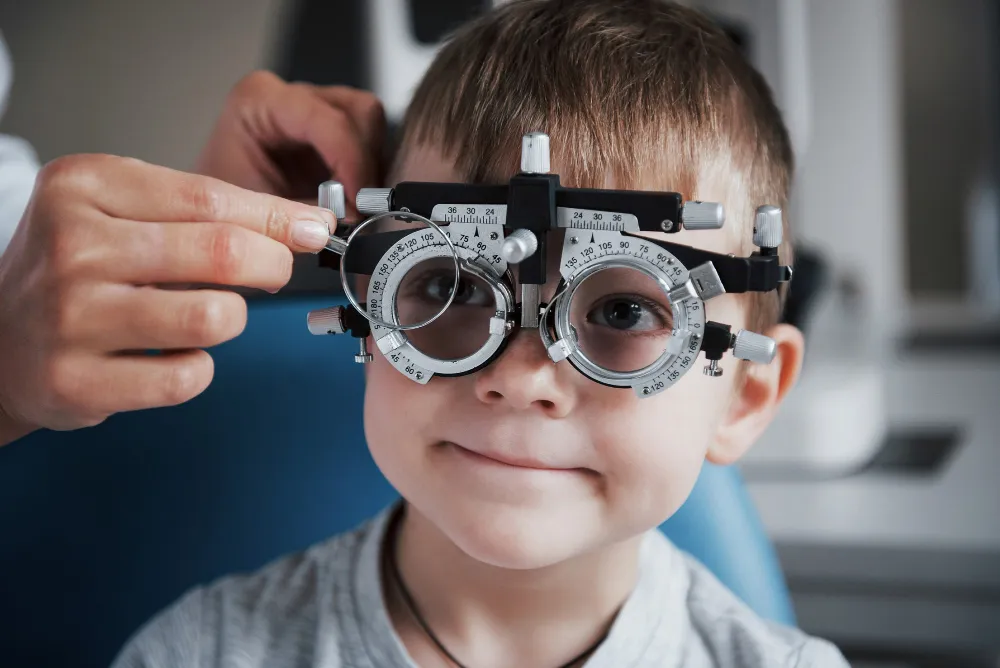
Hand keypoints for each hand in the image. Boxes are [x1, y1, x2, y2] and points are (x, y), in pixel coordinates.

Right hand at [0, 154, 335, 444]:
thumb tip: (303, 222)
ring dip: (233, 318)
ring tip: (212, 313)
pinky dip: (199, 368)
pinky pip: (186, 378)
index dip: (276, 218)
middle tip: (274, 271)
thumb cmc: (75, 269)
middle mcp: (72, 246)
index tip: (312, 228)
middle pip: (221, 252)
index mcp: (84, 187)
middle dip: (271, 264)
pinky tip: (176, 355)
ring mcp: (71, 316)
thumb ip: (205, 210)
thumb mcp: (121, 211)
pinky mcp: (77, 380)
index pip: (209, 198)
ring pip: (212, 317)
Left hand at [196, 71, 386, 217]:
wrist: (209, 211)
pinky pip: (367, 142)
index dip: (353, 162)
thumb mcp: (255, 211)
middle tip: (360, 206)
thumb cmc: (218, 206)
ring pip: (370, 124)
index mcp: (260, 101)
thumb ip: (303, 212)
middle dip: (366, 162)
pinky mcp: (328, 131)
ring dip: (370, 167)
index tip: (361, 201)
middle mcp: (289, 96)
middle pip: (359, 111)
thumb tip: (351, 217)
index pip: (328, 120)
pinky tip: (353, 198)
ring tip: (354, 205)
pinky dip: (367, 172)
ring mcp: (312, 110)